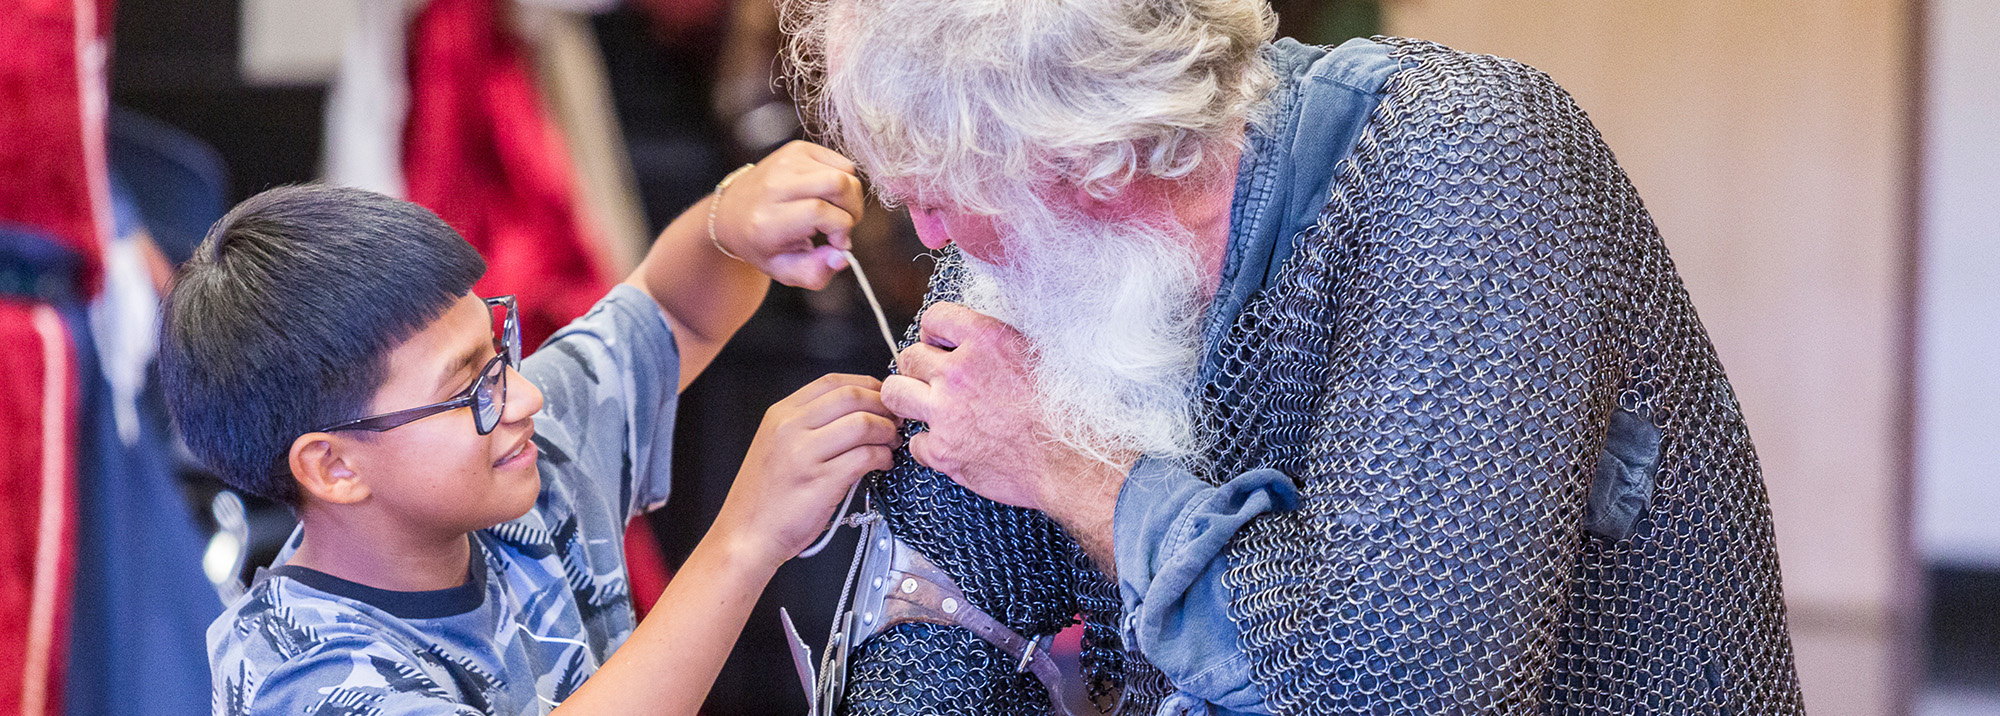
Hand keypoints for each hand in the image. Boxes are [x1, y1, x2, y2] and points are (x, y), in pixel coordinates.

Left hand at [710, 140, 865, 289]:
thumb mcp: (784, 270)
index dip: (840, 228)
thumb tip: (843, 256)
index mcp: (767, 219)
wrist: (733, 211)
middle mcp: (774, 184)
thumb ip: (817, 272)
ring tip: (835, 211)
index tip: (837, 242)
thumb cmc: (762, 243)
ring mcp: (786, 161)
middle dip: (852, 209)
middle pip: (838, 184)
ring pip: (845, 172)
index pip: (819, 212)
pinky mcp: (798, 149)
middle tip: (842, 225)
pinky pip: (842, 163)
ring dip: (850, 197)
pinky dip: (844, 181)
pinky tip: (826, 195)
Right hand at [713, 374, 897, 564]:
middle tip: (894, 419)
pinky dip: (883, 457)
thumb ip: (809, 425)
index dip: (867, 385)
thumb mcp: (776, 446)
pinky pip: (865, 456)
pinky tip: (883, 463)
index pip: (833, 382)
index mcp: (780, 415)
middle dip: (883, 406)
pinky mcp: (821, 481)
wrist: (746, 536)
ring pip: (863, 424)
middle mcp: (790, 428)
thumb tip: (857, 412)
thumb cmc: (765, 498)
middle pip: (852, 397)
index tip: (883, 396)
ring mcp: (805, 454)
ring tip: (890, 443)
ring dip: (887, 432)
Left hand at [879, 303, 1130, 515]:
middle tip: (933, 382)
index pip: (935, 317)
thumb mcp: (1036, 356)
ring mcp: (946, 412)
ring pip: (895, 394)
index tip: (940, 344)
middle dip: (918, 369)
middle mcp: (958, 372)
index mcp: (985, 339)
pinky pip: (915, 442)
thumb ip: (997, 346)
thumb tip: (977, 342)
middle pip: (908, 357)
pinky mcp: (943, 451)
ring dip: (908, 400)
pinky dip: (930, 446)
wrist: (1071, 461)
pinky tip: (951, 446)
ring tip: (928, 409)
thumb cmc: (1065, 411)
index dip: (935, 332)